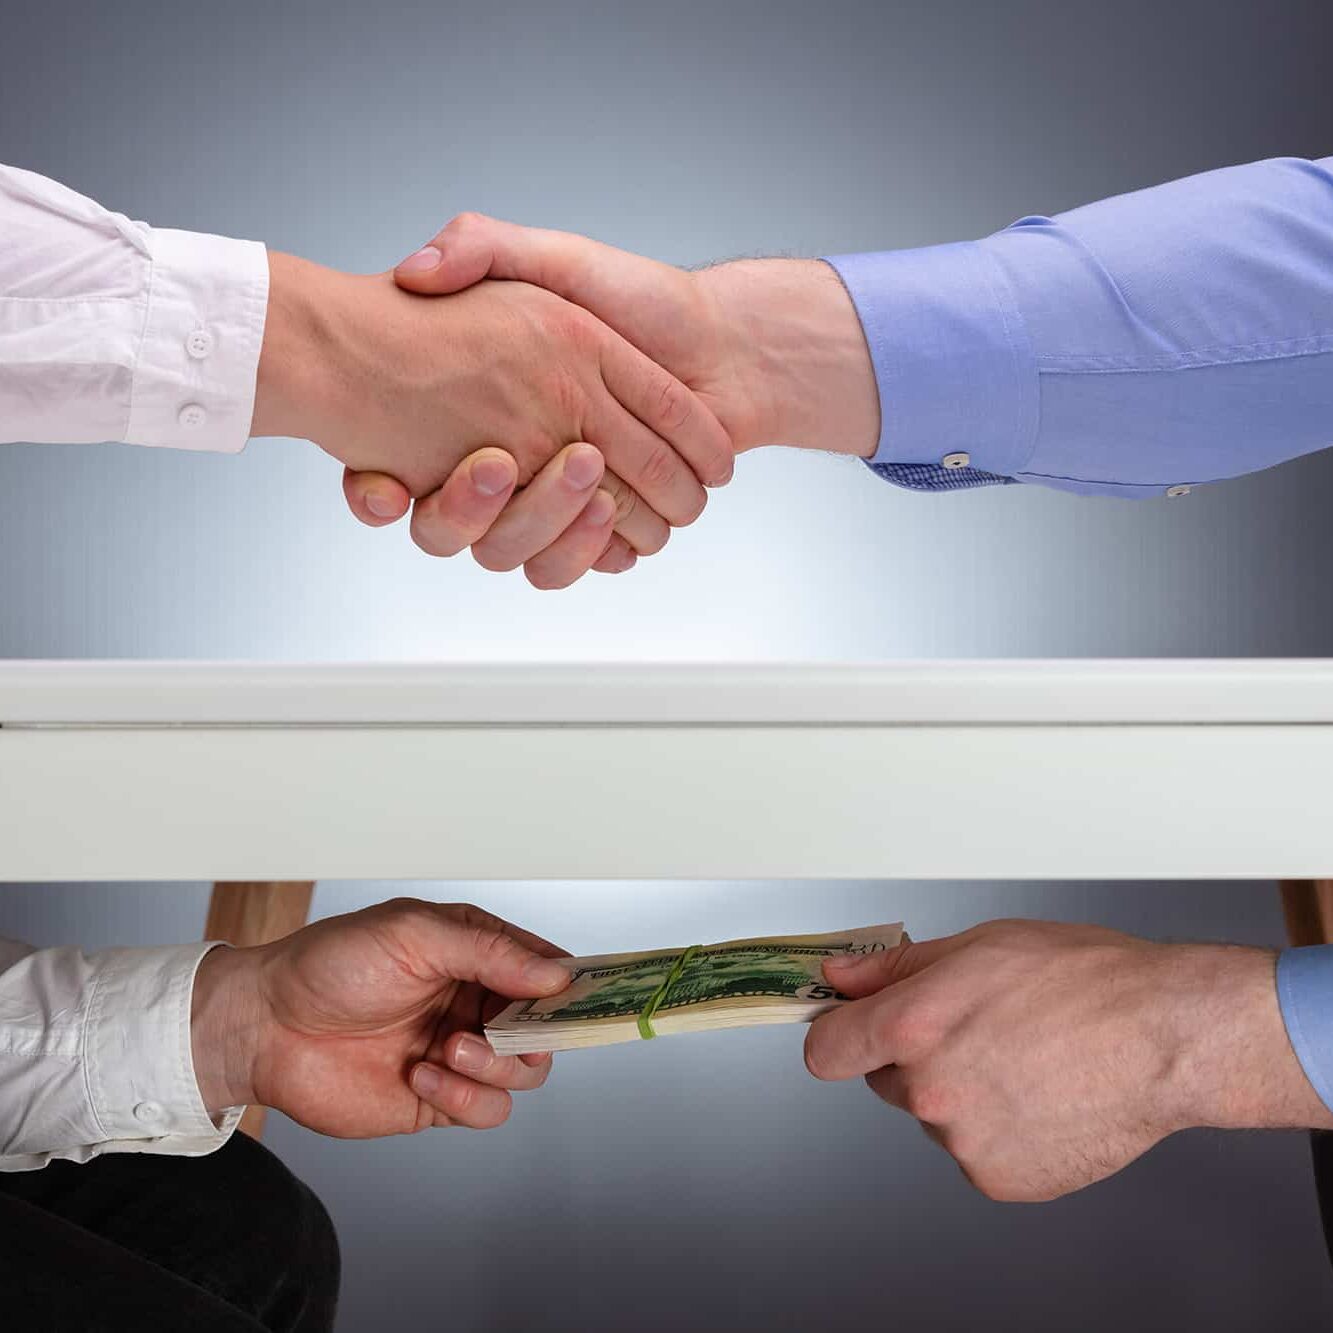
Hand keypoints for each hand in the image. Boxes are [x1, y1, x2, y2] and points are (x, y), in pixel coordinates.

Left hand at [190, 899, 570, 1134]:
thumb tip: (555, 974)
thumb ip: (488, 951)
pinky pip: (486, 1111)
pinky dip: (466, 1099)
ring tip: (449, 1049)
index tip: (593, 995)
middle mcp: (476, 1003)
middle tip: (503, 1027)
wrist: (265, 1026)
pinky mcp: (438, 1101)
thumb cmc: (330, 965)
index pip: (548, 968)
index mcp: (477, 954)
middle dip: (535, 1031)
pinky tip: (425, 1077)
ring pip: (525, 1072)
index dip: (574, 983)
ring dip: (496, 1064)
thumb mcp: (413, 934)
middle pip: (548, 1027)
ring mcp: (460, 1053)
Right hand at [252, 251, 734, 557]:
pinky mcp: (599, 533)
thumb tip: (415, 273)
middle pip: (457, 521)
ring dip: (546, 530)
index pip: (408, 463)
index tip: (411, 467)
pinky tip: (613, 522)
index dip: (387, 480)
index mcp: (486, 409)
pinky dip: (591, 555)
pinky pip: (569, 568)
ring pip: (514, 552)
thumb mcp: (554, 259)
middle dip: (472, 506)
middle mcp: (511, 462)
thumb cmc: (644, 300)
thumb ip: (483, 248)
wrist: (729, 348)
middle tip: (500, 462)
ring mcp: (555, 504)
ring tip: (589, 492)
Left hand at [803, 919, 1332, 1201]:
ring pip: (936, 1115)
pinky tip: (1041, 1097)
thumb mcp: (978, 947)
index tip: (848, 1031)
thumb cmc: (1085, 980)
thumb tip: (841, 978)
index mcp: (914, 1027)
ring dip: (963, 1094)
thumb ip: (894, 969)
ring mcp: (964, 1142)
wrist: (1166, 1037)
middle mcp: (930, 1091)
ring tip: (1025, 1060)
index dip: (838, 1037)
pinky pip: (977, 1150)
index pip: (827, 1051)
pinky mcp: (1000, 1178)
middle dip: (915, 1057)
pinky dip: (1000, 1130)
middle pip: (885, 1081)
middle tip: (977, 1030)